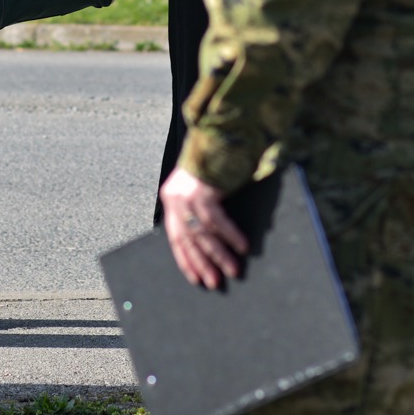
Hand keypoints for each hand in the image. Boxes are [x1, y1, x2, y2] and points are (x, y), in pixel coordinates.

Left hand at [160, 167, 248, 289]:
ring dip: (219, 254)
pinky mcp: (203, 190)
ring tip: (233, 270)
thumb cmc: (214, 161)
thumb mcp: (199, 186)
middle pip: (188, 238)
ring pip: (202, 233)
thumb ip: (197, 208)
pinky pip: (217, 220)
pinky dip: (230, 235)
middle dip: (203, 263)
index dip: (186, 259)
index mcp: (171, 198)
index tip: (196, 279)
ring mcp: (187, 194)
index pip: (175, 237)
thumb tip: (209, 238)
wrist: (220, 131)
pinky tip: (242, 246)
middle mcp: (175, 197)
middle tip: (215, 283)